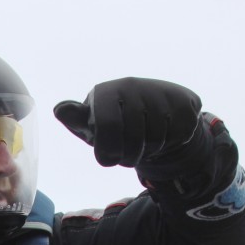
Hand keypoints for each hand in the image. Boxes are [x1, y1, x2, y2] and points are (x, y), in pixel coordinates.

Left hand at [53, 78, 202, 167]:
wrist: (154, 116)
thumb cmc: (114, 125)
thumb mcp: (91, 126)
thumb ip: (77, 120)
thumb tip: (60, 109)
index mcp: (105, 92)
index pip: (108, 127)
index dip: (109, 152)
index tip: (108, 159)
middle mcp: (131, 85)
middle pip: (134, 137)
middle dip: (128, 157)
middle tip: (126, 158)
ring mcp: (158, 91)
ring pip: (156, 139)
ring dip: (148, 151)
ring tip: (143, 144)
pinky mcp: (184, 101)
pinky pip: (177, 135)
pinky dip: (169, 143)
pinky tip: (163, 135)